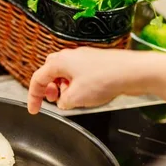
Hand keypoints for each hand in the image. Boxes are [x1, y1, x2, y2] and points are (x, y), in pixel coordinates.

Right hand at [28, 47, 150, 113]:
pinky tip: (86, 96)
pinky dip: (76, 86)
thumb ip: (62, 101)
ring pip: (65, 74)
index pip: (38, 78)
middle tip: (52, 100)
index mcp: (60, 62)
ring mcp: (84, 59)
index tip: (34, 109)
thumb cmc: (104, 79)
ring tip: (71, 100)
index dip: (33, 96)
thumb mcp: (74, 98)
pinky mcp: (96, 64)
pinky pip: (79, 75)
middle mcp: (71, 56)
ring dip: (63, 88)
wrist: (132, 72)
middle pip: (50, 72)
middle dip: (48, 88)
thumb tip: (62, 101)